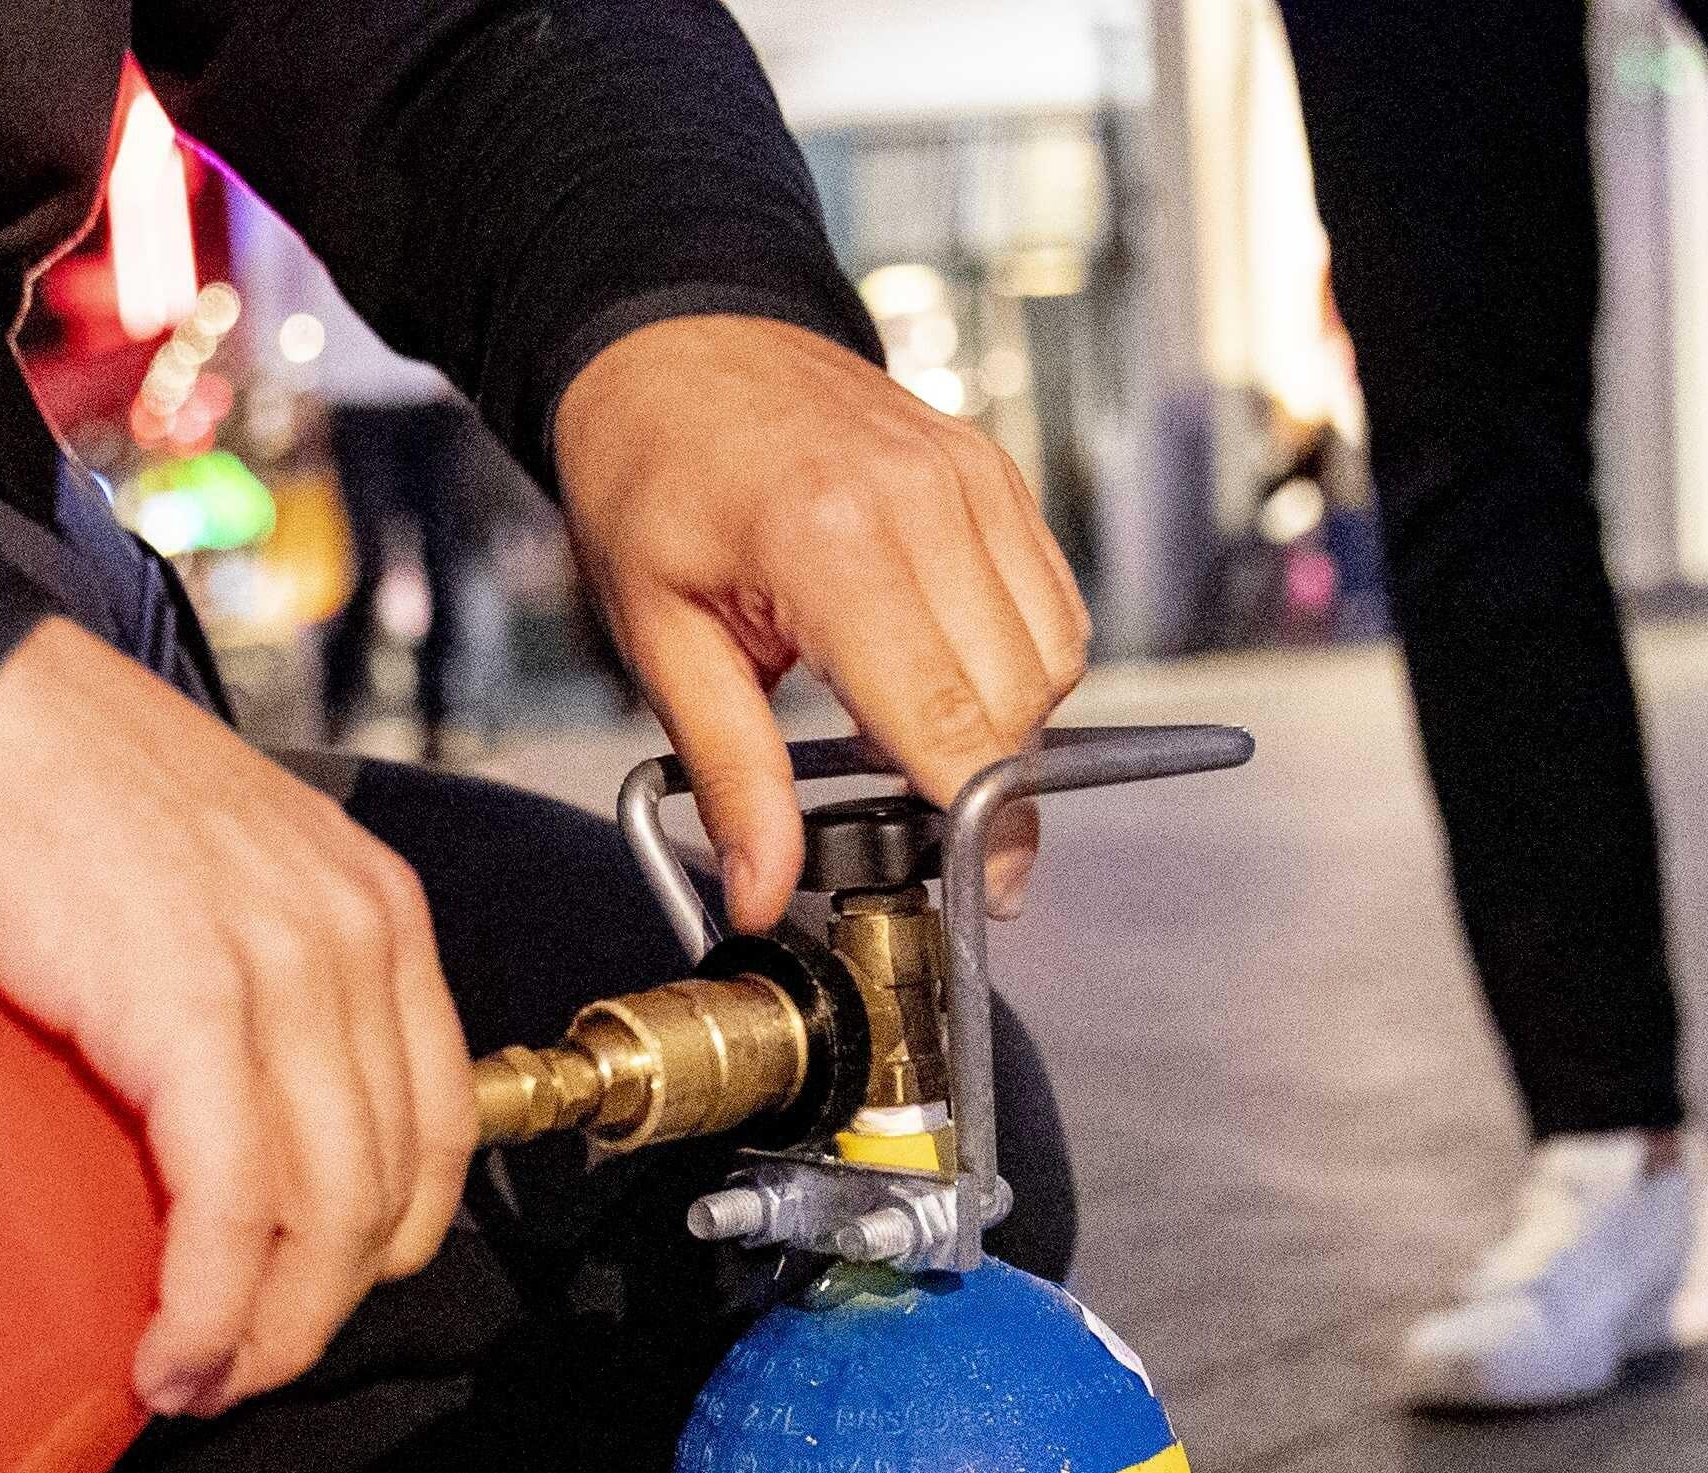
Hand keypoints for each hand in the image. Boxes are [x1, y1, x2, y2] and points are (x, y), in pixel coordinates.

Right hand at [0, 620, 474, 1415]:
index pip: (435, 1128)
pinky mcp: (190, 1008)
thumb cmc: (44, 781)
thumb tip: (225, 1127)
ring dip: (263, 1336)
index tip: (301, 1304)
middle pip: (388, 1192)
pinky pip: (234, 1206)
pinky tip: (167, 1351)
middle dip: (316, 1315)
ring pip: (326, 1218)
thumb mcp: (210, 871)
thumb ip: (254, 982)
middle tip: (236, 1374)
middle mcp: (354, 939)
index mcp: (373, 908)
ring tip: (194, 1383)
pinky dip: (209, 1308)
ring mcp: (284, 973)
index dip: (377, 1247)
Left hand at [556, 315, 1090, 931]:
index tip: (976, 890)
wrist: (677, 348)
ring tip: (907, 731)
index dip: (978, 823)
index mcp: (830, 542)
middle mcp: (923, 501)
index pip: (952, 720)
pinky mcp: (995, 474)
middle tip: (918, 823)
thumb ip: (731, 774)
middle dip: (987, 786)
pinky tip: (936, 670)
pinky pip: (1053, 604)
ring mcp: (971, 478)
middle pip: (1018, 702)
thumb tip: (762, 889)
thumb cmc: (654, 475)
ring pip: (1054, 658)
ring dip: (1004, 724)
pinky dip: (1018, 663)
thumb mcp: (661, 640)